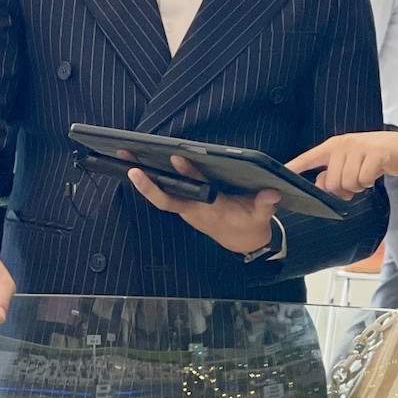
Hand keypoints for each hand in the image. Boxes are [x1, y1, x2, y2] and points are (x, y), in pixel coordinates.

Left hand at [128, 153, 279, 254]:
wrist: (242, 242)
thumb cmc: (250, 225)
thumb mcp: (261, 218)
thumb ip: (264, 205)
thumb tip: (272, 193)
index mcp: (212, 211)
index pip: (197, 191)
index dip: (187, 174)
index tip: (177, 156)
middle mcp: (194, 211)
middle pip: (165, 198)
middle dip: (146, 183)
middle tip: (130, 165)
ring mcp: (186, 209)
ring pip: (160, 194)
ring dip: (142, 178)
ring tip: (125, 155)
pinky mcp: (184, 206)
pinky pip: (163, 192)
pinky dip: (150, 179)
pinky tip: (137, 161)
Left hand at [286, 131, 397, 198]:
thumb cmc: (369, 159)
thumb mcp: (348, 164)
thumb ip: (332, 175)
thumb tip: (322, 187)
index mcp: (332, 146)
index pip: (308, 158)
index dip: (294, 167)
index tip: (280, 174)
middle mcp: (343, 144)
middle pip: (332, 183)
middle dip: (344, 189)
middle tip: (355, 180)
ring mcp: (359, 147)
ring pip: (349, 183)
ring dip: (358, 186)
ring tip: (365, 175)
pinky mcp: (376, 153)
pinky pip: (364, 180)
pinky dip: (369, 183)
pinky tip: (374, 174)